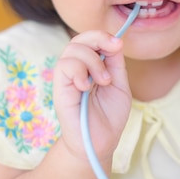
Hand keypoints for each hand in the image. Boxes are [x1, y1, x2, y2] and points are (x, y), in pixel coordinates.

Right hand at [53, 31, 131, 162]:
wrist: (101, 143)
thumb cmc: (109, 116)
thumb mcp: (119, 84)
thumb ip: (115, 62)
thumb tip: (115, 41)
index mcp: (90, 66)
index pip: (89, 40)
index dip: (102, 36)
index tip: (118, 44)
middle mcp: (76, 70)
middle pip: (78, 39)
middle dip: (98, 40)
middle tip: (113, 53)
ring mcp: (67, 80)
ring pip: (71, 50)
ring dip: (92, 61)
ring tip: (103, 81)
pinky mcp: (60, 91)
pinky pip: (64, 67)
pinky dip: (79, 71)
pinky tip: (87, 86)